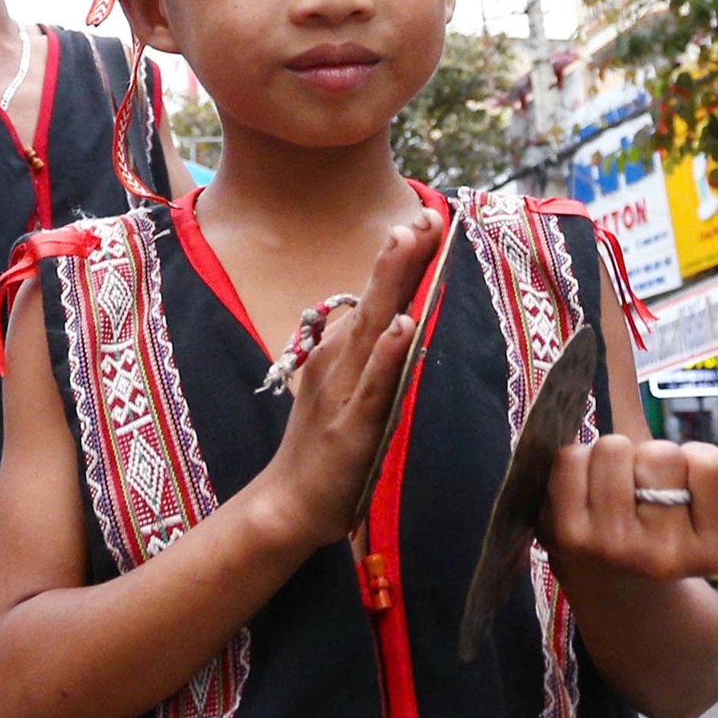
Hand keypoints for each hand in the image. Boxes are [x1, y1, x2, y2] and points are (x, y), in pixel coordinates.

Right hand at [257, 209, 443, 550]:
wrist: (288, 503)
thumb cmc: (324, 444)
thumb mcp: (346, 387)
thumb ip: (367, 352)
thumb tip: (395, 313)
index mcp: (343, 351)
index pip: (378, 296)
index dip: (403, 257)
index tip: (429, 216)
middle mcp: (341, 362)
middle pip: (375, 300)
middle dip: (402, 255)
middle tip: (427, 214)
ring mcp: (344, 393)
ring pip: (373, 331)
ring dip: (391, 285)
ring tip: (409, 242)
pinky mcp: (352, 429)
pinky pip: (374, 387)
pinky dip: (387, 356)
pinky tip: (403, 328)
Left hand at [540, 440, 717, 581]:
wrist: (616, 593)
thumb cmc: (671, 536)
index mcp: (714, 553)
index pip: (715, 464)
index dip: (699, 459)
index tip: (688, 486)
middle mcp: (663, 558)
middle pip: (662, 453)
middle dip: (656, 459)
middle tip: (648, 491)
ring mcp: (610, 547)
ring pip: (614, 449)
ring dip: (615, 457)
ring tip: (617, 491)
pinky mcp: (565, 534)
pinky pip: (571, 459)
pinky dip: (577, 463)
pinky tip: (586, 494)